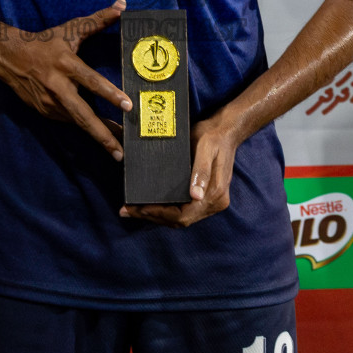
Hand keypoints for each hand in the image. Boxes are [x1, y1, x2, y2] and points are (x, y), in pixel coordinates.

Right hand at [0, 0, 131, 159]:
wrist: (9, 57)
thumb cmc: (45, 42)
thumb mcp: (71, 29)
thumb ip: (98, 19)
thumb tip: (122, 4)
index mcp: (66, 65)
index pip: (92, 81)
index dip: (110, 94)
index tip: (128, 106)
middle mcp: (58, 87)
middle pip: (83, 115)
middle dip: (103, 134)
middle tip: (121, 150)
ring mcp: (50, 103)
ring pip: (77, 123)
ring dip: (98, 136)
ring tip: (118, 150)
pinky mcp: (45, 112)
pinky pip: (68, 121)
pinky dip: (84, 128)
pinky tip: (99, 136)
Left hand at [119, 117, 240, 227]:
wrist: (225, 131)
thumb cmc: (213, 137)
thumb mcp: (206, 148)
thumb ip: (201, 171)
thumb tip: (196, 196)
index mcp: (215, 194)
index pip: (184, 216)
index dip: (160, 214)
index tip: (139, 208)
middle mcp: (214, 203)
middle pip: (180, 221)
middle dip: (152, 217)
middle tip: (127, 211)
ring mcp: (210, 202)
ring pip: (180, 219)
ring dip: (156, 216)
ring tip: (133, 210)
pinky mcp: (204, 197)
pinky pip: (183, 211)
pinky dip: (165, 211)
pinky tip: (149, 206)